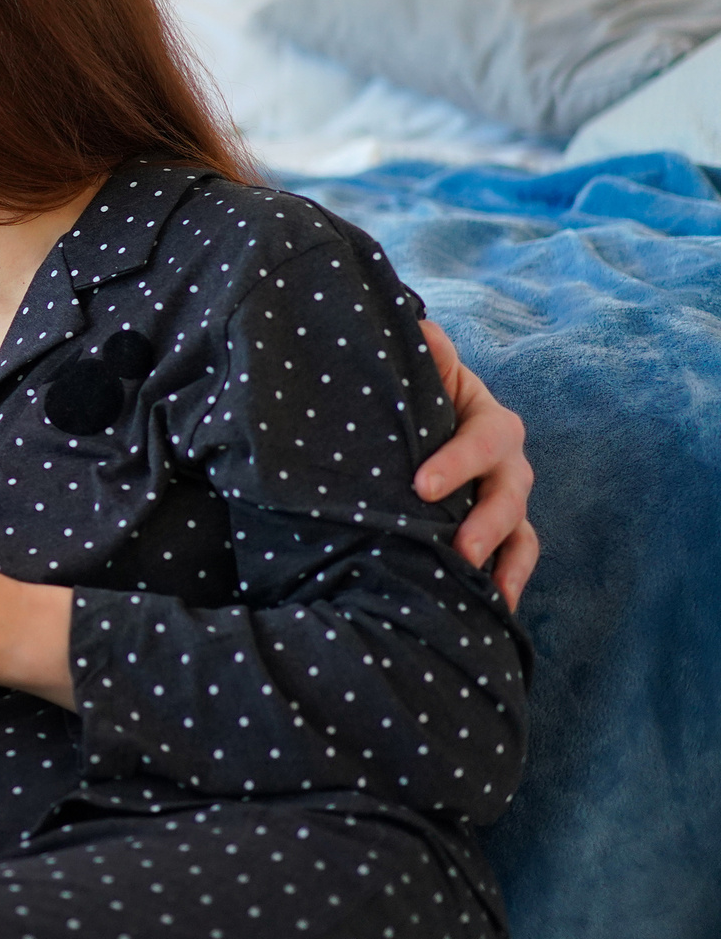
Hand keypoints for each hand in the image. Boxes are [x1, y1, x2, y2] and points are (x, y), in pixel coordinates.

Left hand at [412, 319, 539, 609]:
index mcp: (485, 417)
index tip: (420, 487)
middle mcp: (506, 460)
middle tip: (458, 547)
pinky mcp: (506, 531)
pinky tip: (493, 610)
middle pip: (509, 492)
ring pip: (520, 530)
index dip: (456, 462)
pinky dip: (508, 582)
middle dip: (486, 521)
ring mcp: (510, 498)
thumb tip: (422, 328)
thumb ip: (425, 358)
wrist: (422, 420)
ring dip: (503, 559)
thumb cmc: (417, 398)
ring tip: (479, 587)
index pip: (481, 439)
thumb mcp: (423, 376)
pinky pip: (518, 558)